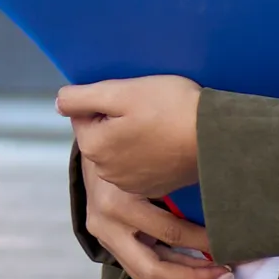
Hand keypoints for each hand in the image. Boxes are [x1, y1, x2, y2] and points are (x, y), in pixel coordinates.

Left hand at [59, 76, 201, 197]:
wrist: (218, 138)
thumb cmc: (170, 108)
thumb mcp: (121, 92)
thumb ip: (81, 97)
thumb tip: (59, 103)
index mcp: (94, 147)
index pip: (82, 114)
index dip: (105, 100)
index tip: (129, 99)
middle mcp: (108, 172)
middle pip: (100, 134)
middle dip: (115, 120)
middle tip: (145, 110)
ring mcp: (132, 184)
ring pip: (120, 148)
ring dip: (132, 136)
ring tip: (158, 124)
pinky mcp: (155, 187)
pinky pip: (140, 163)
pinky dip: (148, 151)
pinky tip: (167, 141)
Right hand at [80, 159, 230, 278]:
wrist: (94, 140)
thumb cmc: (131, 145)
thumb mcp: (155, 162)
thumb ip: (181, 187)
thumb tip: (224, 207)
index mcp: (119, 202)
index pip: (171, 234)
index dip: (205, 243)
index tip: (231, 245)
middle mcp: (106, 224)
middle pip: (153, 271)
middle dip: (194, 278)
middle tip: (226, 273)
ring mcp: (102, 236)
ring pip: (145, 278)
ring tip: (214, 274)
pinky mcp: (105, 241)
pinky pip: (140, 267)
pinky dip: (170, 270)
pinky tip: (193, 265)